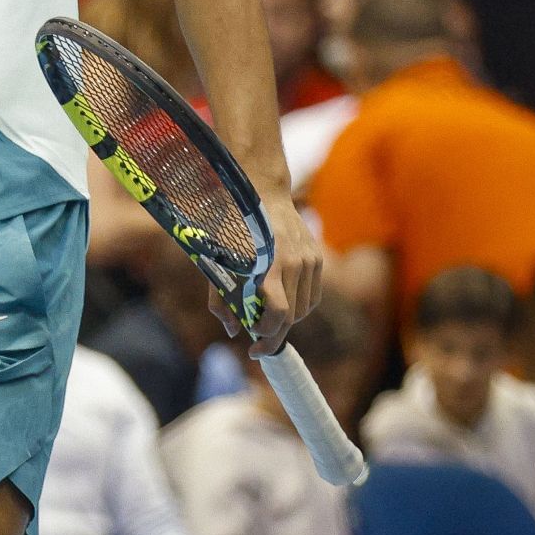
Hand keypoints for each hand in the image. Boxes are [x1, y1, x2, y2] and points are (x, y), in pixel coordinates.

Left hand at [231, 196, 323, 356]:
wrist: (261, 191)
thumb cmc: (232, 226)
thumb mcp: (217, 261)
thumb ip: (221, 298)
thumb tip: (233, 330)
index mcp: (269, 263)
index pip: (278, 313)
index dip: (266, 335)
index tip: (252, 343)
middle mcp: (295, 262)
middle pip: (291, 316)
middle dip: (273, 333)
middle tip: (256, 339)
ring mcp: (310, 260)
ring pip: (304, 309)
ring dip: (286, 320)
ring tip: (265, 317)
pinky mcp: (317, 258)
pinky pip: (312, 296)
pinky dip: (298, 306)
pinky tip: (281, 302)